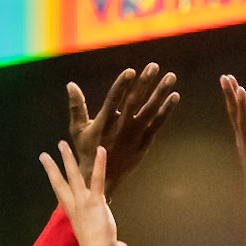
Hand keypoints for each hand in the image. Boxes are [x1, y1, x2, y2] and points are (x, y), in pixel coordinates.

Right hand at [40, 141, 128, 245]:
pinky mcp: (95, 201)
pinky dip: (100, 164)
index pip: (62, 195)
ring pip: (73, 176)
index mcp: (74, 215)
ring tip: (62, 144)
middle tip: (45, 155)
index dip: (56, 182)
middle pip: (59, 183)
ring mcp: (83, 202)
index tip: (51, 174)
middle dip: (52, 167)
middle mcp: (74, 206)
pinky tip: (101, 149)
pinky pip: (97, 179)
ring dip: (67, 159)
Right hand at [68, 63, 178, 194]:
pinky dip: (166, 111)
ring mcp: (134, 136)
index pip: (113, 100)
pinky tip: (174, 96)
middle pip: (134, 102)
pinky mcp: (144, 144)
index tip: (131, 71)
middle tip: (153, 66)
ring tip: (170, 77)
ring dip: (160, 93)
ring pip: (150, 111)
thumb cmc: (87, 151)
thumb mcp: (77, 130)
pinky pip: (157, 124)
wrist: (100, 179)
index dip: (122, 85)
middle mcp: (120, 128)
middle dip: (145, 83)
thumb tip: (71, 84)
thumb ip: (76, 106)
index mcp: (103, 123)